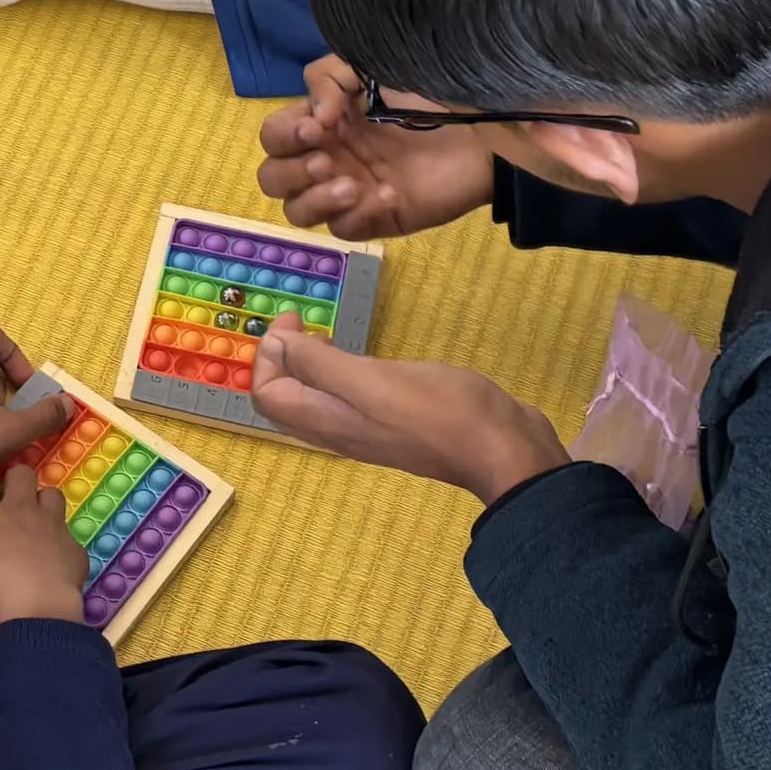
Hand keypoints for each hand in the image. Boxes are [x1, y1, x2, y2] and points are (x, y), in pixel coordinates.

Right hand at [0, 463, 93, 629]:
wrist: (29, 596)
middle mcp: (18, 506)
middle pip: (21, 474)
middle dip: (18, 480)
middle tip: (12, 500)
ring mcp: (50, 523)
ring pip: (52, 494)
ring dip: (45, 503)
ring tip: (38, 521)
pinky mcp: (73, 546)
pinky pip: (70, 537)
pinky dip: (63, 545)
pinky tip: (57, 561)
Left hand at [250, 317, 568, 505]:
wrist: (503, 449)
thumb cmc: (439, 411)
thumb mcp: (374, 381)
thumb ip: (322, 366)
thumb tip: (280, 346)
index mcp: (327, 421)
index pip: (267, 395)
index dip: (268, 354)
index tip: (295, 319)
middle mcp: (340, 430)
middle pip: (287, 399)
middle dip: (281, 359)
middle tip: (302, 323)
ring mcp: (368, 430)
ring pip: (316, 400)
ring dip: (307, 366)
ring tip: (323, 336)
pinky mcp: (396, 424)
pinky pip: (348, 400)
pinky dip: (338, 375)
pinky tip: (360, 360)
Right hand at [256, 55, 497, 239]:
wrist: (478, 131)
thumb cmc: (423, 97)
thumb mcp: (368, 68)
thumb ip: (327, 78)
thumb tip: (313, 117)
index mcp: (320, 124)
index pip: (272, 137)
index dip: (283, 135)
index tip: (318, 127)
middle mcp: (326, 159)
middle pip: (272, 179)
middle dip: (290, 172)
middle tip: (327, 161)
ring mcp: (348, 193)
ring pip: (297, 212)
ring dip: (315, 199)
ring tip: (355, 184)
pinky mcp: (375, 219)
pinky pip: (343, 229)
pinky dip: (360, 213)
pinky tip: (390, 193)